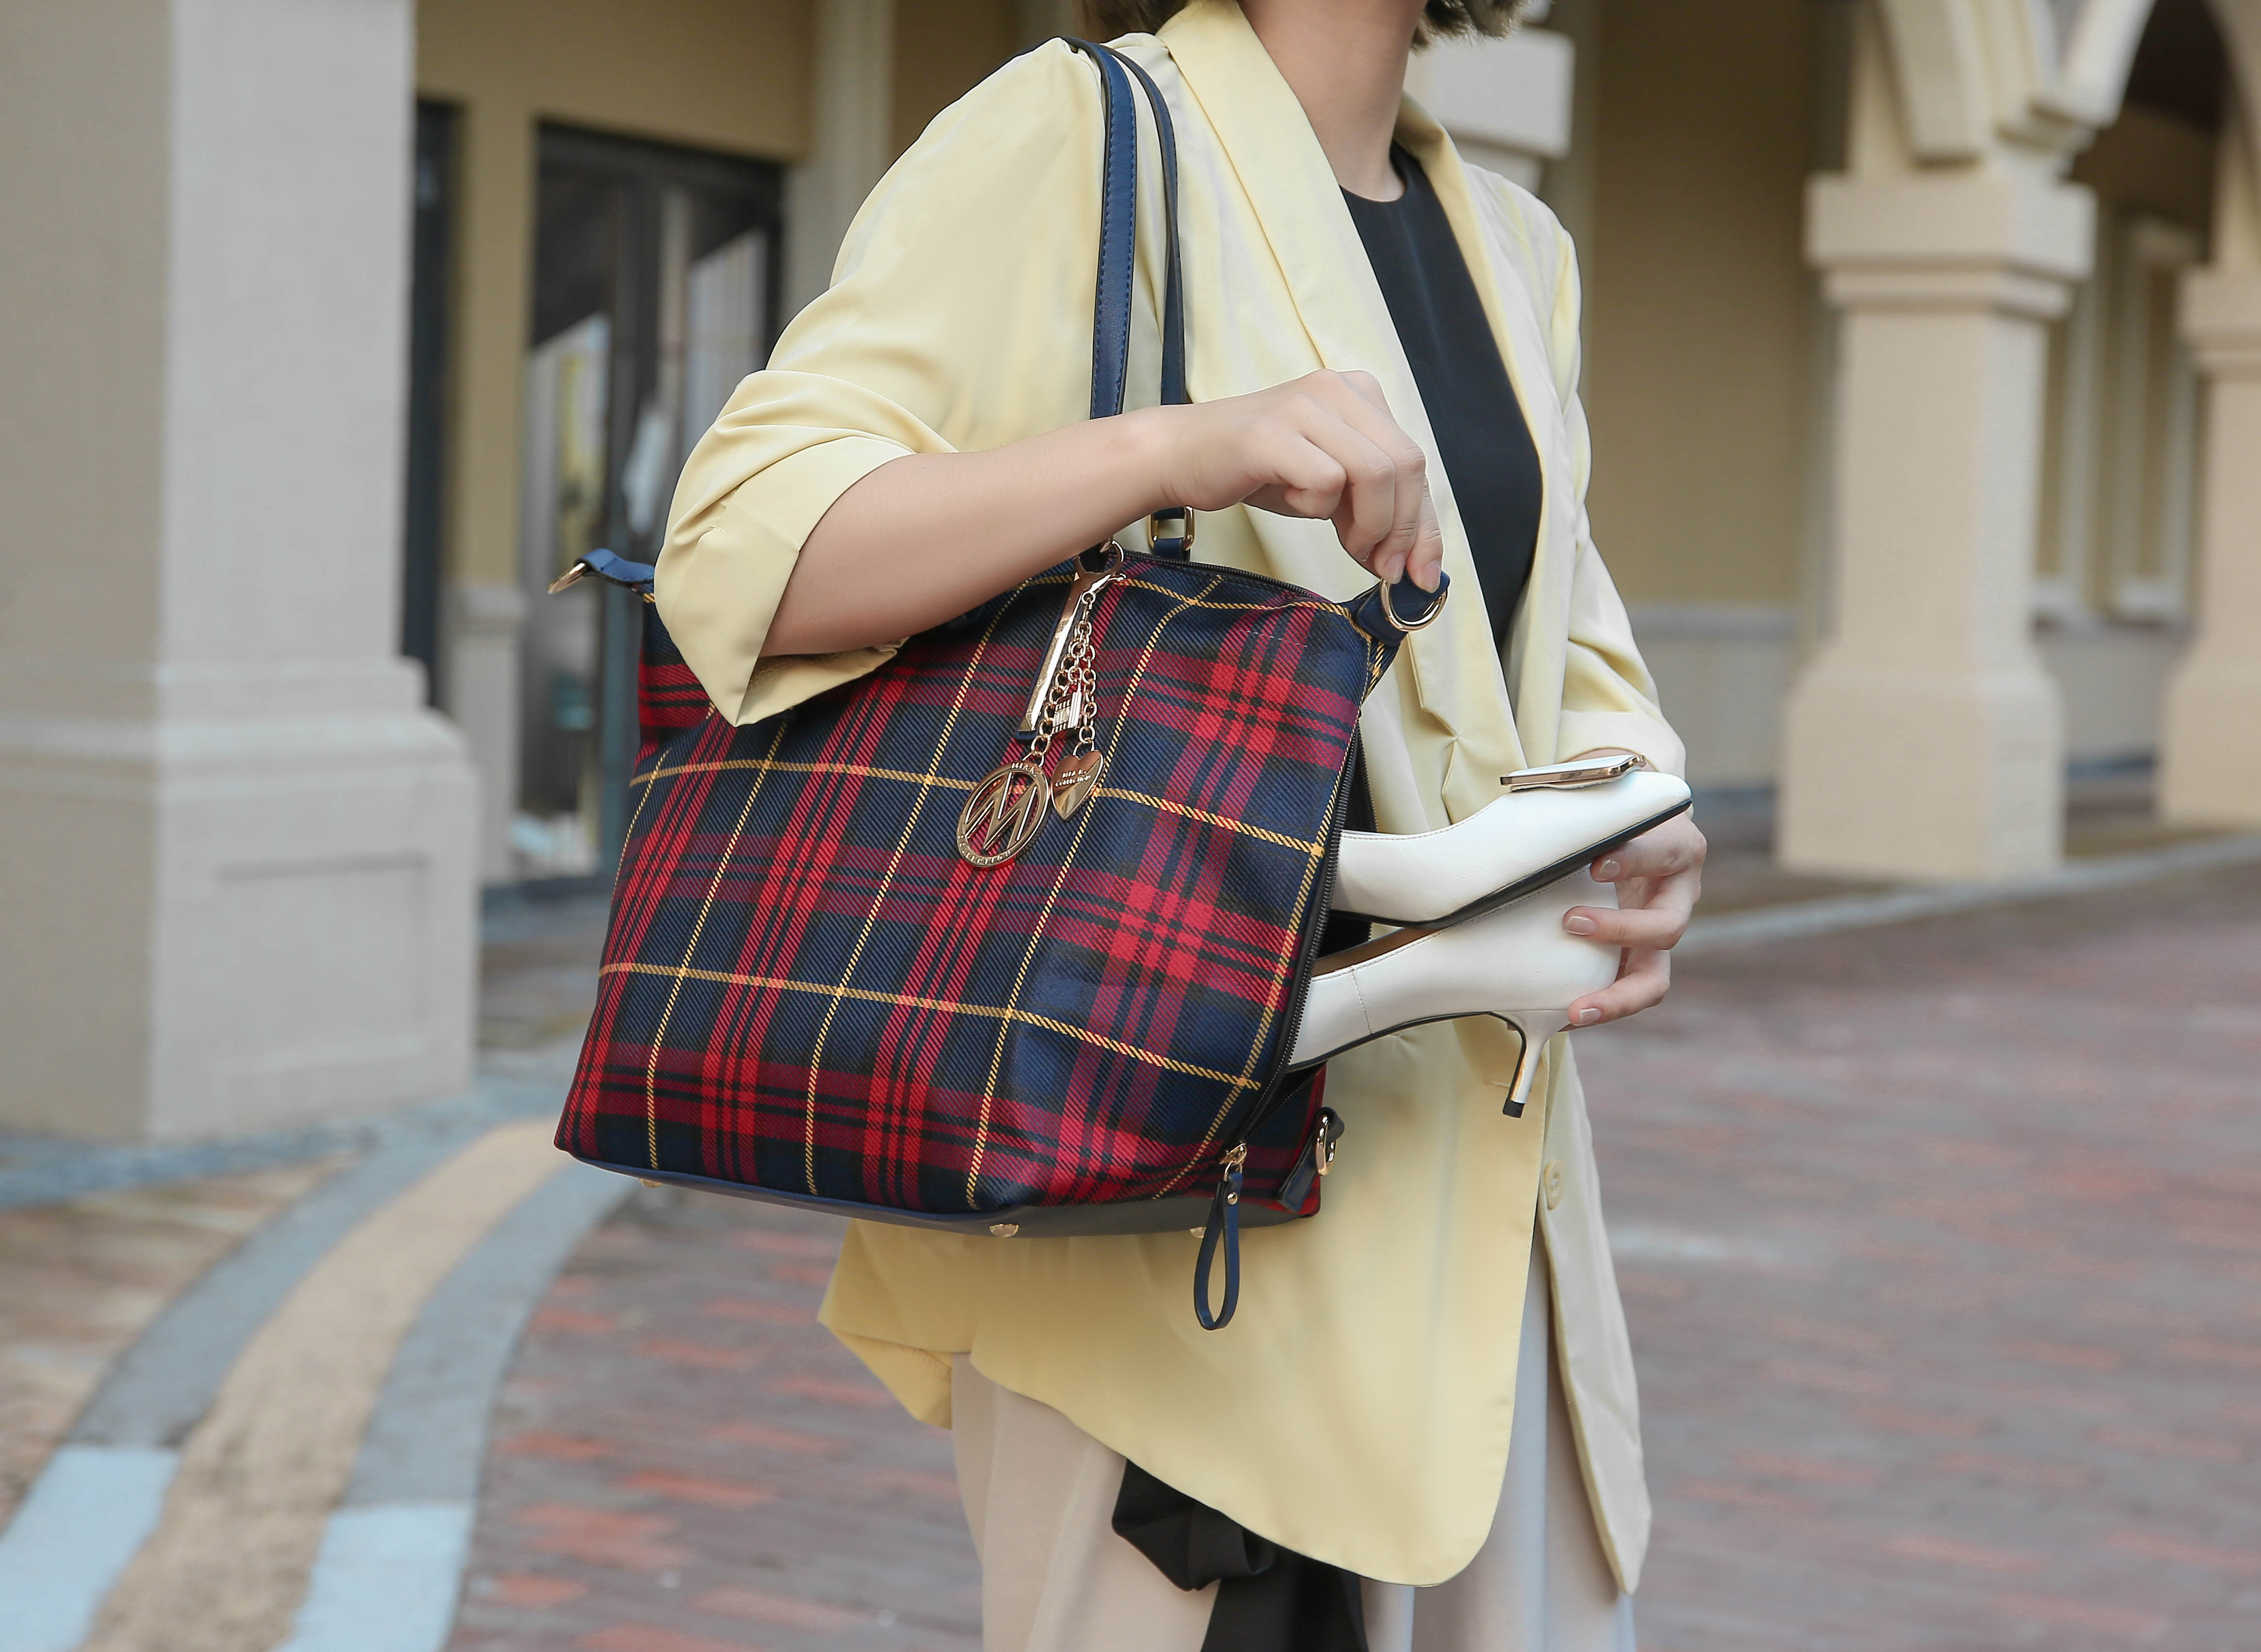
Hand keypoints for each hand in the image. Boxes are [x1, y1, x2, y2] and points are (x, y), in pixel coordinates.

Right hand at [1145, 370, 1445, 588]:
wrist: (1183, 454)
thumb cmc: (1260, 470)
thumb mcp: (1330, 486)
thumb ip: (1373, 509)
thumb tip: (1413, 565)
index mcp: (1359, 394)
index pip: (1414, 461)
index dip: (1424, 524)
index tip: (1420, 573)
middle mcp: (1337, 389)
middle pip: (1405, 465)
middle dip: (1402, 529)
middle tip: (1382, 568)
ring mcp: (1305, 406)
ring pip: (1374, 473)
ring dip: (1368, 525)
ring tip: (1346, 543)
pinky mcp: (1273, 432)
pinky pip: (1326, 480)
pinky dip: (1318, 507)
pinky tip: (1293, 501)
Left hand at [1562, 807, 1704, 1027]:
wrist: (1643, 833)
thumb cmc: (1620, 820)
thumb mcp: (1613, 809)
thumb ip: (1589, 819)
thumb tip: (1528, 836)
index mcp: (1677, 851)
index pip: (1662, 853)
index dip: (1633, 861)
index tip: (1597, 866)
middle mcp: (1678, 898)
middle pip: (1666, 928)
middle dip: (1620, 931)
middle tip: (1571, 921)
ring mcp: (1660, 935)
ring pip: (1654, 979)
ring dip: (1616, 998)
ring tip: (1575, 1011)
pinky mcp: (1641, 960)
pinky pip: (1626, 993)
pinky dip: (1599, 1007)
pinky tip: (1561, 1016)